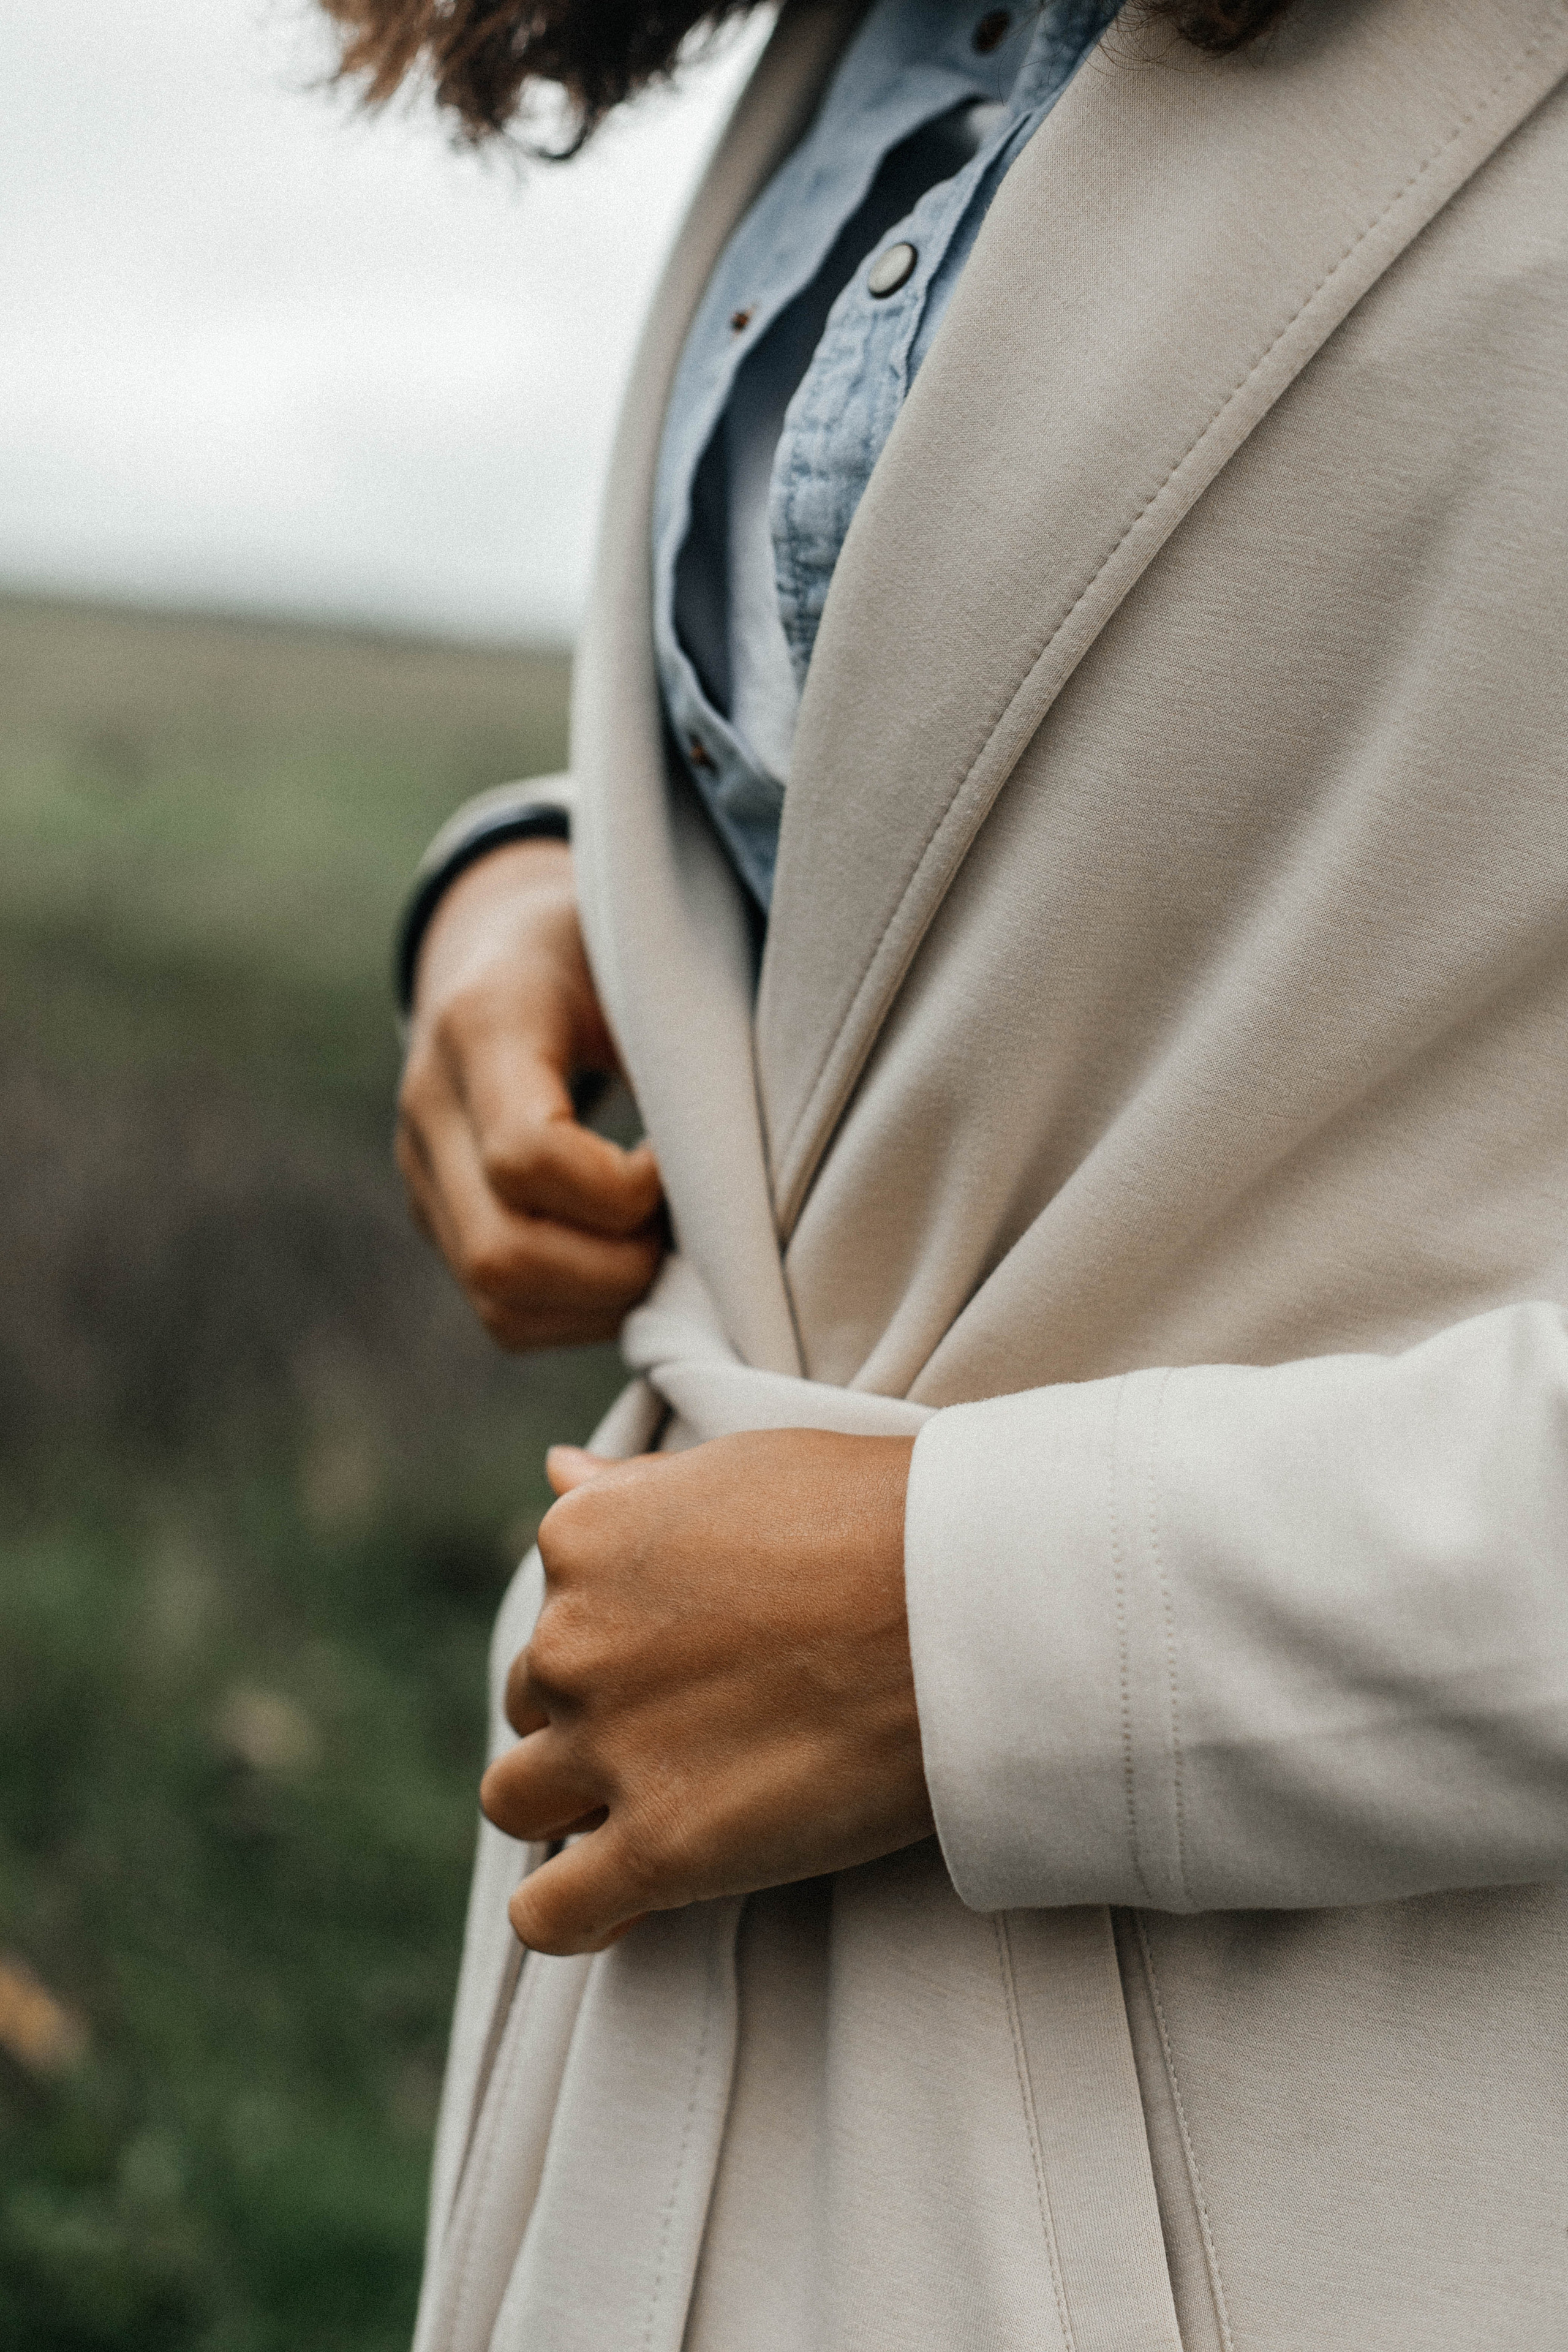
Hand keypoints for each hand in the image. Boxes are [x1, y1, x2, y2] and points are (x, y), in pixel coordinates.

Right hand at [396, 838, 665, 1348]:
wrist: (500, 944)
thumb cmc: (600, 951)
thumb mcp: (645, 959)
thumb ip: (682, 1047)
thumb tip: (744, 1174)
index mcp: (481, 1023)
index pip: (527, 1155)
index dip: (621, 1192)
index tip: (674, 1163)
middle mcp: (430, 1107)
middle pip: (501, 1255)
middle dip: (617, 1272)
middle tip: (685, 1232)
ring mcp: (423, 1173)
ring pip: (497, 1300)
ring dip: (603, 1303)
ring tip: (667, 1250)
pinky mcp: (438, 1219)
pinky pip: (503, 1313)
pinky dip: (582, 1312)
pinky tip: (634, 1264)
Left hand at [479, 1430, 931, 1953]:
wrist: (971, 1601)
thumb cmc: (879, 1517)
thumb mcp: (742, 1470)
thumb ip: (639, 1489)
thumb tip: (555, 1470)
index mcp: (584, 1538)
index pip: (555, 1607)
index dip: (617, 1639)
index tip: (693, 1656)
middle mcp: (570, 1641)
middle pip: (532, 1703)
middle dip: (591, 1721)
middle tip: (695, 1731)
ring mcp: (606, 1748)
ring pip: (516, 1803)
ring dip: (569, 1812)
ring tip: (661, 1809)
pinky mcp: (658, 1848)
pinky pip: (550, 1915)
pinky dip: (571, 1919)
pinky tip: (623, 1910)